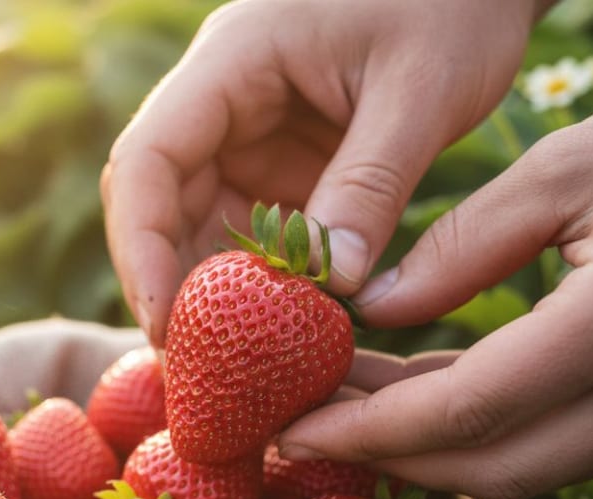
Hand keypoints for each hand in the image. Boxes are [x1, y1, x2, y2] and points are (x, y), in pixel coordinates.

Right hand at [100, 0, 545, 344]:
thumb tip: (332, 287)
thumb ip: (371, 185)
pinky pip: (246, 234)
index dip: (141, 246)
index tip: (164, 322)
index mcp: (232, 63)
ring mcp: (244, 137)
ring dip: (208, 295)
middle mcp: (219, 103)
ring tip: (227, 367)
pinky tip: (271, 335)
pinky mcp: (277, 167)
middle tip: (193, 368)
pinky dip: (254, 285)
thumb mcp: (422, 91)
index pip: (147, 161)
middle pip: (155, 204)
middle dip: (167, 286)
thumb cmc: (451, 5)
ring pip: (195, 227)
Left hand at [279, 90, 592, 498]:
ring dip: (428, 449)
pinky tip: (410, 394)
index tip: (294, 429)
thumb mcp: (570, 167)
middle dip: (389, 458)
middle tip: (304, 430)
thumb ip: (466, 243)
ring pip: (527, 467)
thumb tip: (372, 309)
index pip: (472, 408)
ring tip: (343, 404)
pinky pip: (554, 442)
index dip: (371, 430)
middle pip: (498, 467)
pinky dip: (477, 431)